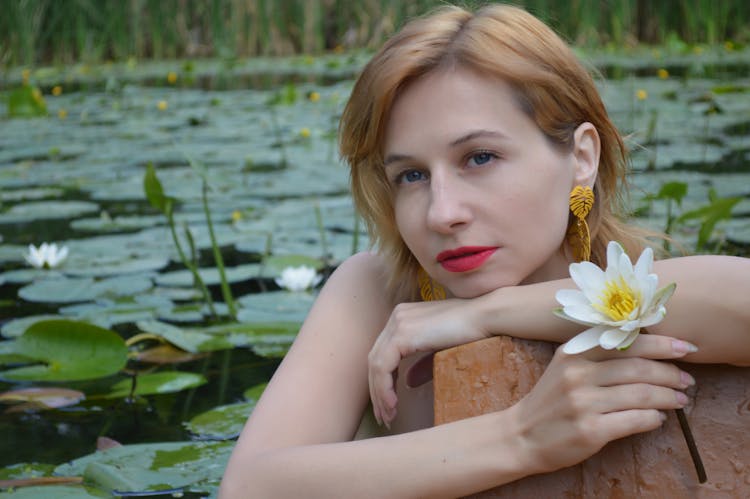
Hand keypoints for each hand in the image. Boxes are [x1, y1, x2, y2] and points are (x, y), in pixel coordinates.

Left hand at [368, 299, 485, 426]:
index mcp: (403, 318)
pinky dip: (384, 388)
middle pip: (375, 359)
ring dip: (380, 393)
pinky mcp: (403, 333)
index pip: (383, 353)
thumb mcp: (440, 350)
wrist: (486, 317)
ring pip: (376, 364)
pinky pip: (383, 365)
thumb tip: (407, 383)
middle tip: (385, 417)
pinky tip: (393, 404)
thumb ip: (422, 364)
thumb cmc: (471, 332)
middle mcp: (396, 317)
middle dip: (377, 391)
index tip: (388, 405)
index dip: (382, 381)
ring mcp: (398, 323)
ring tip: (389, 416)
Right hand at [512, 334, 696, 474]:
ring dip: (668, 397)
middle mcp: (577, 374)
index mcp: (574, 352)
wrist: (522, 435)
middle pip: (638, 367)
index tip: (685, 347)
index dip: (661, 343)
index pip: (626, 341)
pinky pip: (635, 420)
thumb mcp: (565, 366)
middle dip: (671, 372)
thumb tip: (648, 347)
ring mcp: (583, 403)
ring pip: (642, 394)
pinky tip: (658, 418)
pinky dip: (653, 418)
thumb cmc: (551, 400)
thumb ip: (597, 353)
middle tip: (687, 379)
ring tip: (680, 399)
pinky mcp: (590, 430)